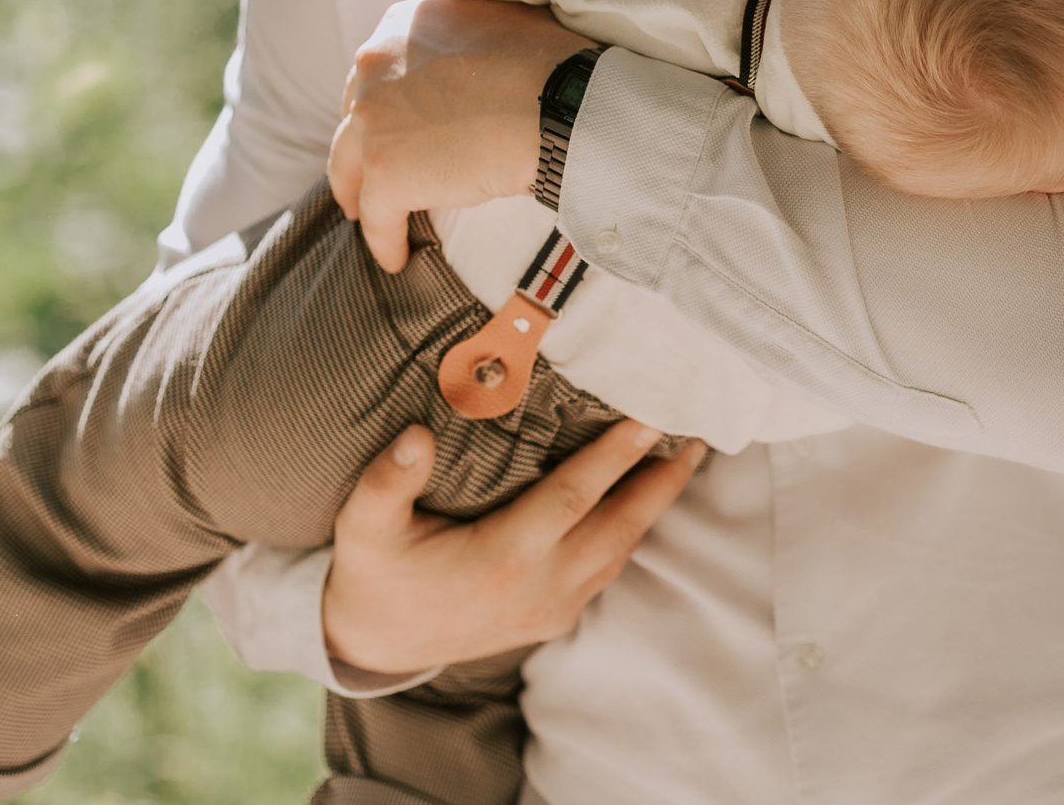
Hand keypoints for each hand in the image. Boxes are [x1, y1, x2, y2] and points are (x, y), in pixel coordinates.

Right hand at [322, 421, 707, 674]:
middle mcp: (539, 586)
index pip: (574, 497)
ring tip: (682, 461)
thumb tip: (416, 435)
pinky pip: (606, 570)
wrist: (375, 644)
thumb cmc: (374, 575)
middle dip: (661, 482)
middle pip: (619, 526)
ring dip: (653, 506)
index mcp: (502, 558)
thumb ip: (387, 479)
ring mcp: (551, 607)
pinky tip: (641, 504)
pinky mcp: (552, 618)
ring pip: (620, 551)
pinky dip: (630, 534)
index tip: (651, 420)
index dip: (615, 457)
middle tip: (699, 438)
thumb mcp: (365, 527)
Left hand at [328, 0, 593, 270]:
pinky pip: (377, 216)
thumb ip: (461, 36)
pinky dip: (385, 240)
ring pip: (349, 166)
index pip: (379, 72)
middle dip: (363, 143)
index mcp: (402, 25)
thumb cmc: (548, 63)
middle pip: (355, 115)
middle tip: (370, 170)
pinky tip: (395, 259)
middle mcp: (375, 63)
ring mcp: (374, 118)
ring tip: (366, 216)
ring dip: (356, 192)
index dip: (385, 103)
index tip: (393, 125)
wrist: (557, 104)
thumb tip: (471, 56)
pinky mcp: (385, 172)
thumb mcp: (494, 22)